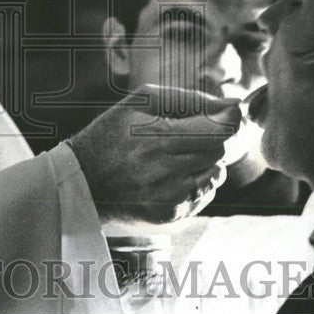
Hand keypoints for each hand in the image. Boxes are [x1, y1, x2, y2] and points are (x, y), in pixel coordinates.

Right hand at [66, 85, 241, 223]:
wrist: (82, 179)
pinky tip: (174, 174)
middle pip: (220, 150)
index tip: (231, 111)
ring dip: (208, 160)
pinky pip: (204, 194)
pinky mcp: (170, 214)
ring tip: (180, 154)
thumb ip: (189, 99)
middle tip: (198, 131)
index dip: (231, 118)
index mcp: (158, 136)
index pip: (219, 129)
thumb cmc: (113, 132)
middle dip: (217, 137)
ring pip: (217, 173)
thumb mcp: (142, 101)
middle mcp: (166, 169)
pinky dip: (198, 181)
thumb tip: (231, 104)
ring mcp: (169, 196)